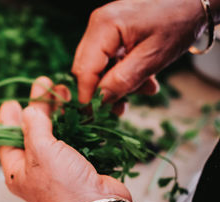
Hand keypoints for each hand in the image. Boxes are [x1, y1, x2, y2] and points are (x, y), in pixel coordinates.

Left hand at [0, 76, 130, 201]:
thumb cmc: (63, 184)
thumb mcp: (40, 150)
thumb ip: (33, 126)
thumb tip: (29, 110)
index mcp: (16, 170)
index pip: (7, 139)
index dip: (8, 119)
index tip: (11, 102)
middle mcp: (34, 171)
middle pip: (31, 132)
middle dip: (38, 108)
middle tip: (44, 84)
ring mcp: (56, 169)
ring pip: (53, 134)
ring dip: (57, 112)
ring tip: (62, 91)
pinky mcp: (76, 166)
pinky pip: (70, 140)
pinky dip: (73, 124)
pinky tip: (75, 109)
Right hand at [72, 0, 207, 104]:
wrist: (191, 1)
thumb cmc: (178, 21)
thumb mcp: (154, 56)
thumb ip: (125, 79)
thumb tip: (101, 99)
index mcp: (104, 26)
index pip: (84, 69)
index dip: (88, 95)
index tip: (95, 115)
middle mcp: (98, 26)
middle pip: (86, 69)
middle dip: (103, 91)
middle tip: (122, 108)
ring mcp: (103, 30)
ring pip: (97, 68)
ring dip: (117, 84)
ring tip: (145, 88)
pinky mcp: (110, 35)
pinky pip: (107, 61)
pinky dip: (122, 74)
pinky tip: (143, 79)